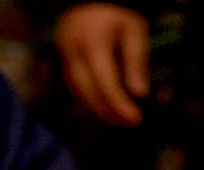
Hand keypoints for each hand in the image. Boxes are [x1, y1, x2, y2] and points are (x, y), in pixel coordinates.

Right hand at [54, 5, 149, 126]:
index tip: (136, 119)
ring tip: (119, 119)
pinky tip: (105, 106)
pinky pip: (77, 90)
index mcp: (93, 45)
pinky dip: (92, 101)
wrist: (88, 0)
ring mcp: (66, 61)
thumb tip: (139, 93)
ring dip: (101, 111)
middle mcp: (75, 56)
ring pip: (82, 96)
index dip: (121, 105)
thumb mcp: (133, 30)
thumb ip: (136, 60)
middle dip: (111, 113)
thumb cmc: (115, 14)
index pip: (107, 85)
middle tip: (129, 122)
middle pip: (91, 95)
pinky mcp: (64, 66)